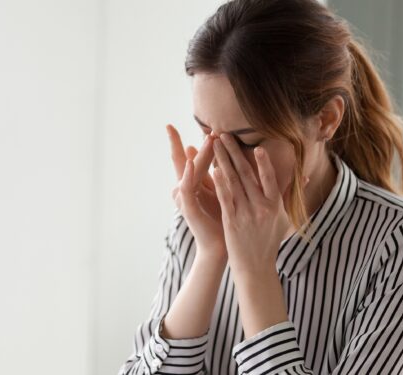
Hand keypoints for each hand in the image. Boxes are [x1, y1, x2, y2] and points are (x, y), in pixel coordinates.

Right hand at [167, 124, 226, 260]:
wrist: (220, 247)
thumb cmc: (222, 220)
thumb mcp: (221, 192)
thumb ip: (219, 174)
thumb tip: (227, 155)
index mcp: (192, 184)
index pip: (185, 158)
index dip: (178, 142)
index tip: (174, 125)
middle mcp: (184, 189)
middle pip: (184, 161)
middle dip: (187, 144)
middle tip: (191, 127)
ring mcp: (184, 198)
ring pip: (188, 171)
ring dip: (198, 154)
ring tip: (207, 138)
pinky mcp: (187, 208)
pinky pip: (186, 189)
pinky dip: (188, 175)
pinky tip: (191, 163)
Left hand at [211, 133, 308, 275]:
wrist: (255, 267)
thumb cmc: (269, 242)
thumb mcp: (284, 219)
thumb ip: (288, 196)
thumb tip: (305, 177)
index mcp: (275, 206)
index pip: (270, 179)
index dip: (264, 163)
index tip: (257, 146)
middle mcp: (262, 208)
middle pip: (247, 175)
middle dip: (235, 153)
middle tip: (224, 134)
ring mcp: (246, 215)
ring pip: (234, 183)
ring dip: (223, 161)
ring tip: (215, 145)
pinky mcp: (232, 222)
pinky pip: (226, 199)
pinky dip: (220, 184)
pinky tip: (214, 170)